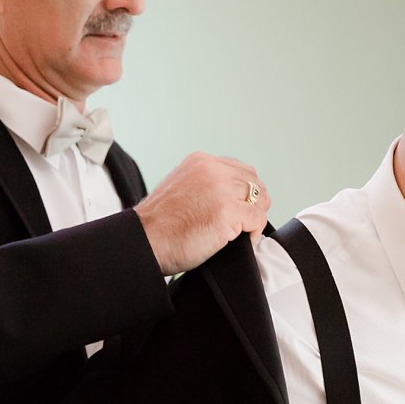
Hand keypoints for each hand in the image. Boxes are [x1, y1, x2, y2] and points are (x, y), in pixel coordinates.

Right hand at [133, 152, 270, 275]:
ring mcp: (222, 191)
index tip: (242, 206)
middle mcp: (213, 170)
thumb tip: (229, 195)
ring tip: (243, 233)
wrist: (144, 240)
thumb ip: (204, 184)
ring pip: (260, 200)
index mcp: (201, 162)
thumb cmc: (158, 224)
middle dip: (254, 203)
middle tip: (246, 223)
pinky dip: (254, 233)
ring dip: (255, 218)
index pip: (241, 169)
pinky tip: (241, 241)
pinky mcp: (228, 213)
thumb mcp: (180, 187)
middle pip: (254, 183)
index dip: (246, 190)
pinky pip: (258, 220)